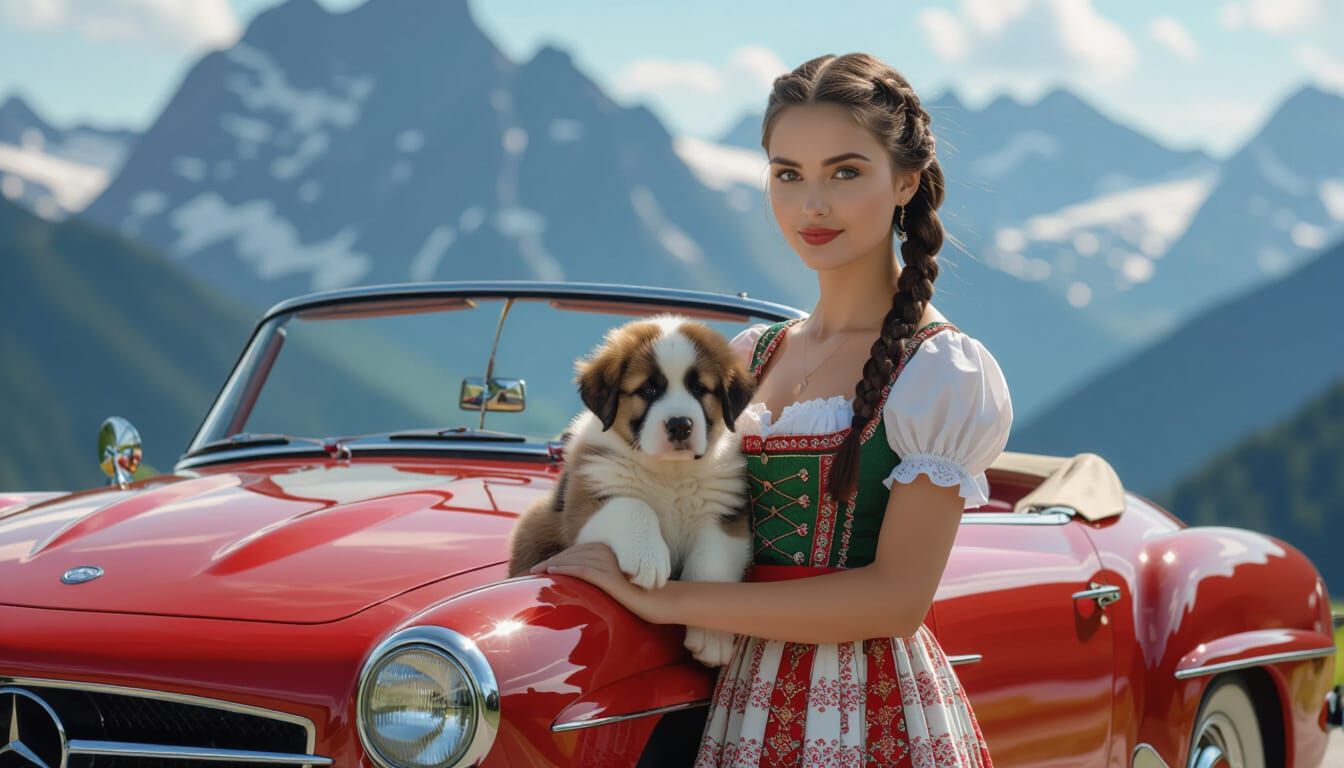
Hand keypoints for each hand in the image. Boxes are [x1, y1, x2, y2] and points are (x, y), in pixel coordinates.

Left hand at [529, 542, 665, 621]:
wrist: (654, 602)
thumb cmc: (632, 594)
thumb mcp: (610, 582)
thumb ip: (594, 577)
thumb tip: (572, 582)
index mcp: (605, 550)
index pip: (574, 552)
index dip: (556, 558)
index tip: (540, 566)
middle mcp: (606, 552)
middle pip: (571, 554)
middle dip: (550, 560)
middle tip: (532, 570)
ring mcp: (607, 563)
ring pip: (573, 560)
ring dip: (553, 565)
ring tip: (537, 572)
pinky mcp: (608, 576)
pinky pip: (582, 570)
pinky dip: (565, 569)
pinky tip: (552, 572)